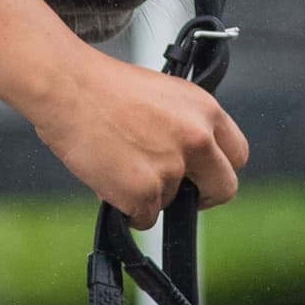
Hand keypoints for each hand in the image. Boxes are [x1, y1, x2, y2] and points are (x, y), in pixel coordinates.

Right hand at [27, 52, 249, 224]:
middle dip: (203, 197)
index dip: (219, 168)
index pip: (237, 154)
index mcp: (205, 110)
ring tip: (119, 163)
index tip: (203, 175)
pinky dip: (127, 208)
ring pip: (172, 203)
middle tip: (178, 193)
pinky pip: (143, 218)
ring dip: (149, 194)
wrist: (67, 86)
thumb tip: (188, 160)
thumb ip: (185, 125)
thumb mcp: (163, 94)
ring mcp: (172, 168)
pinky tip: (109, 178)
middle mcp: (197, 139)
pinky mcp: (144, 192)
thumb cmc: (103, 86)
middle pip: (224, 188)